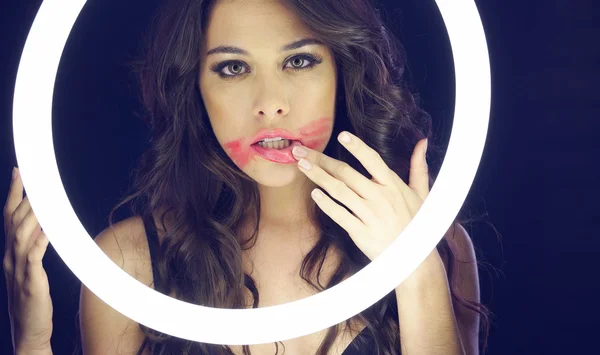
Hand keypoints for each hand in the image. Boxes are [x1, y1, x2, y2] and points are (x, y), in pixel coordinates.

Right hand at [3, 168, 52, 352]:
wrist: (29, 331)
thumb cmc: (31, 299)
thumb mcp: (28, 268)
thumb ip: (32, 246)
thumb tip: (44, 222)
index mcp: (9, 252)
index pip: (8, 216)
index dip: (13, 193)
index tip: (19, 172)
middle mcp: (9, 257)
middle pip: (13, 220)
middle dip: (24, 197)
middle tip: (34, 177)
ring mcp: (17, 269)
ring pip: (21, 234)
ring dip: (32, 214)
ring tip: (42, 196)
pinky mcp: (30, 281)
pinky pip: (33, 255)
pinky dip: (40, 239)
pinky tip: (48, 227)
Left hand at [292, 131, 433, 262]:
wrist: (415, 259)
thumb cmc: (416, 224)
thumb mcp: (423, 194)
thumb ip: (419, 167)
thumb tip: (422, 142)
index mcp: (393, 185)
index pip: (372, 160)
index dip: (357, 147)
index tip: (341, 135)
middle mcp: (380, 197)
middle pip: (346, 173)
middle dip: (321, 160)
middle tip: (301, 151)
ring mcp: (369, 215)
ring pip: (339, 191)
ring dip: (318, 177)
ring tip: (301, 166)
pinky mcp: (360, 232)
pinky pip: (340, 215)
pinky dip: (326, 204)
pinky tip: (314, 194)